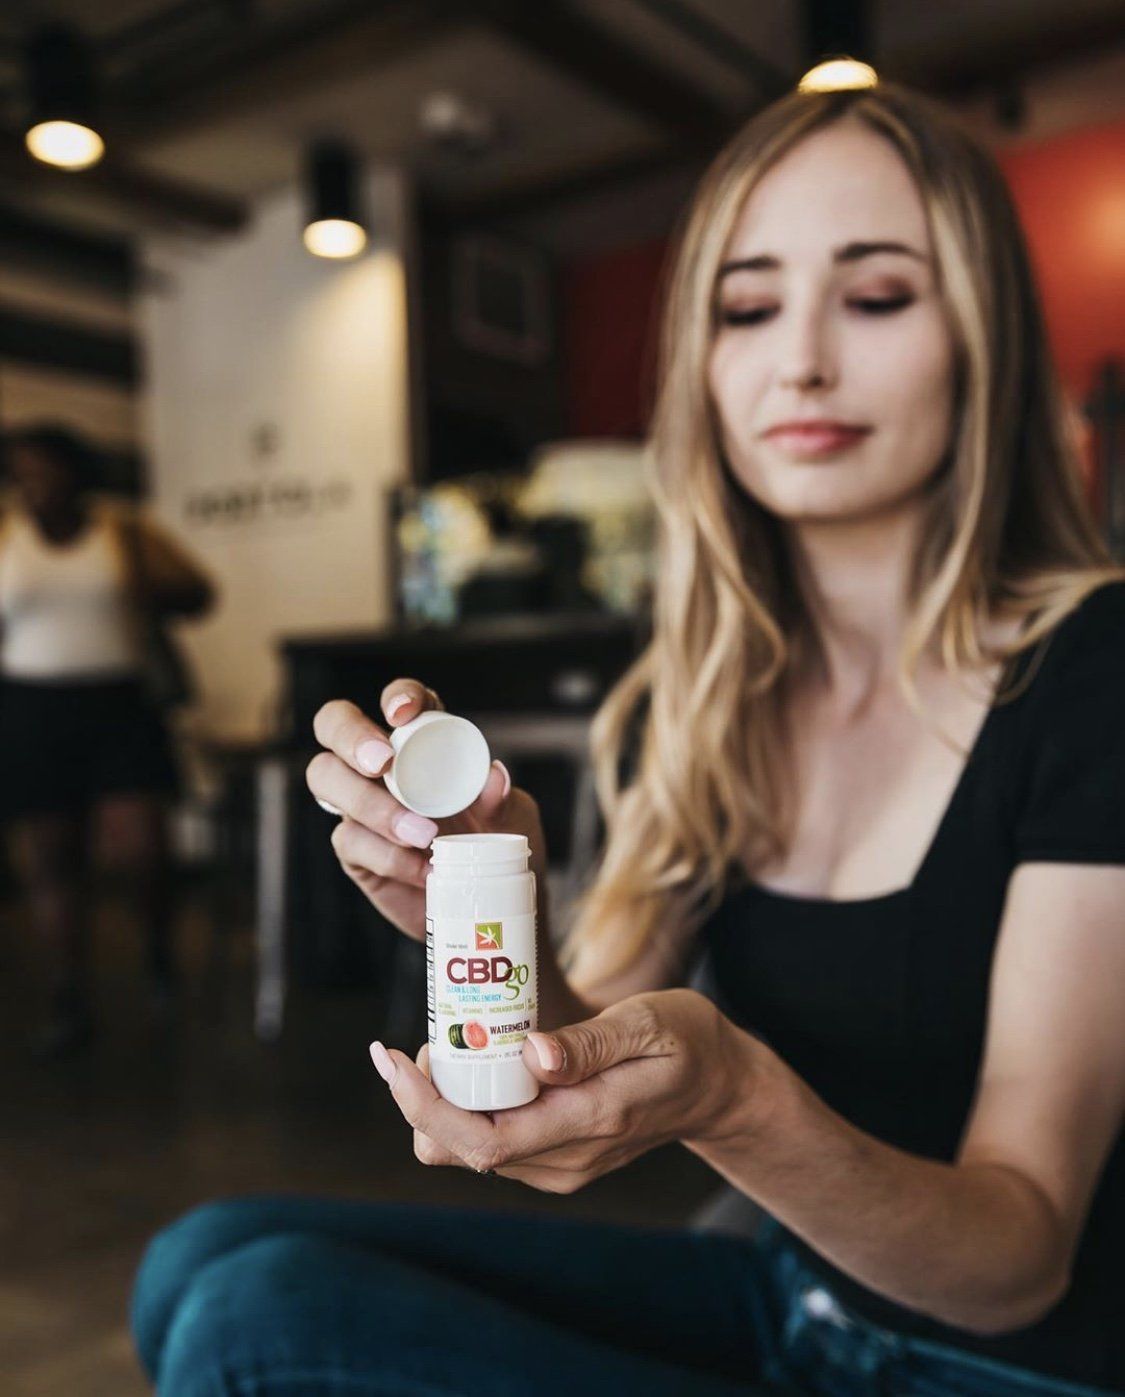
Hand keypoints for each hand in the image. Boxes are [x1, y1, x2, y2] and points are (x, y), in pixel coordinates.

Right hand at [306, 678, 548, 941]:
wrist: (485, 909)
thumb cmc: (498, 848)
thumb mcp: (514, 822)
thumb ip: (503, 801)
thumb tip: (495, 776)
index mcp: (424, 741)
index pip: (402, 700)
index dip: (397, 695)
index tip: (403, 713)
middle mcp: (383, 765)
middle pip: (334, 725)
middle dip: (351, 736)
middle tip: (383, 765)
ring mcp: (359, 804)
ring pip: (326, 779)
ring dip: (370, 804)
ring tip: (422, 833)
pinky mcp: (354, 847)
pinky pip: (349, 839)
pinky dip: (387, 854)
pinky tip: (422, 869)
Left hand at [370, 989, 754, 1191]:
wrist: (719, 1088)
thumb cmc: (686, 1042)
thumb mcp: (650, 1023)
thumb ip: (591, 1043)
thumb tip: (531, 1053)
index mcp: (588, 1121)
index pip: (483, 1138)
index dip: (424, 1105)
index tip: (393, 1058)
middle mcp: (566, 1159)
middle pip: (461, 1151)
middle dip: (421, 1099)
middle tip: (418, 1040)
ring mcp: (560, 1165)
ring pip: (468, 1151)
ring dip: (441, 1102)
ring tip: (446, 1042)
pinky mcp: (554, 1158)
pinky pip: (491, 1141)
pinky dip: (466, 1106)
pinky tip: (473, 1061)